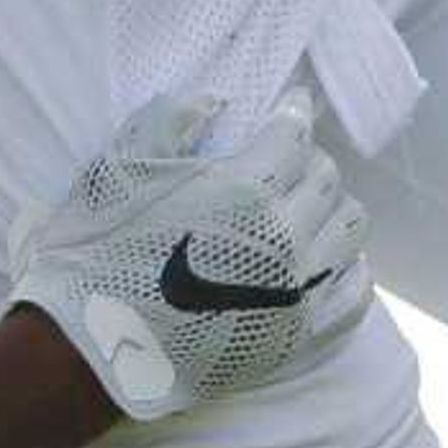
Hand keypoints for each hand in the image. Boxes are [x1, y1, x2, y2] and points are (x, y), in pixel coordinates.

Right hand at [7, 90, 370, 418]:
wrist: (93, 347)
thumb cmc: (99, 253)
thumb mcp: (119, 170)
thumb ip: (171, 122)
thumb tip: (217, 100)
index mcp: (242, 190)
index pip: (294, 135)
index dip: (293, 111)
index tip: (293, 102)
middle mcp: (282, 239)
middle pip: (326, 179)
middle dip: (307, 158)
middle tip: (284, 156)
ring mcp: (297, 293)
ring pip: (349, 230)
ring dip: (331, 207)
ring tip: (304, 204)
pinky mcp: (299, 339)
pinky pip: (354, 295)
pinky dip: (349, 269)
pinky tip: (327, 259)